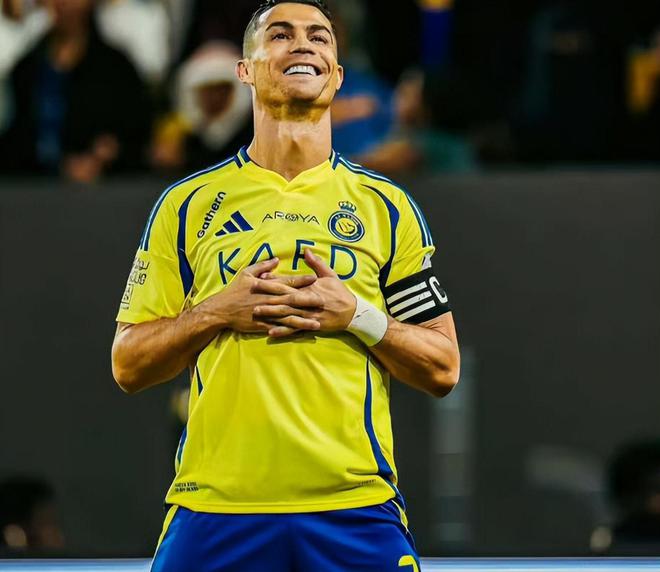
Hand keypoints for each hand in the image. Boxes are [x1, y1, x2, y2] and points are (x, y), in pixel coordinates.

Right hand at [193, 258, 319, 333]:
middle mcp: (268, 300)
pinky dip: (290, 331)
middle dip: (308, 301)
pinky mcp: (262, 325)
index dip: (301, 281)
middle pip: (291, 300)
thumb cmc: (234, 291)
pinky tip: (301, 334)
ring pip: (288, 317)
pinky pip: (279, 328)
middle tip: (323, 301)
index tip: (314, 279)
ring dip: (303, 320)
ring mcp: (266, 314)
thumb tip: (277, 259)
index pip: (286, 282)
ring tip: (317, 323)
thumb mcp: (246, 273)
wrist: (221, 310)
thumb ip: (263, 266)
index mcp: (266, 286)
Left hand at [256, 249, 356, 337]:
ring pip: (287, 314)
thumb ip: (317, 264)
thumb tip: (306, 251)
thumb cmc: (340, 293)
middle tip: (252, 290)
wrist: (353, 313)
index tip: (260, 277)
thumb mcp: (331, 275)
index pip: (289, 283)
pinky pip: (294, 329)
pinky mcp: (311, 326)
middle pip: (284, 297)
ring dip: (271, 312)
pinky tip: (270, 332)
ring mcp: (308, 315)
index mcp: (311, 288)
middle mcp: (308, 301)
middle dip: (267, 293)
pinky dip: (283, 331)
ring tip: (256, 311)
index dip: (274, 280)